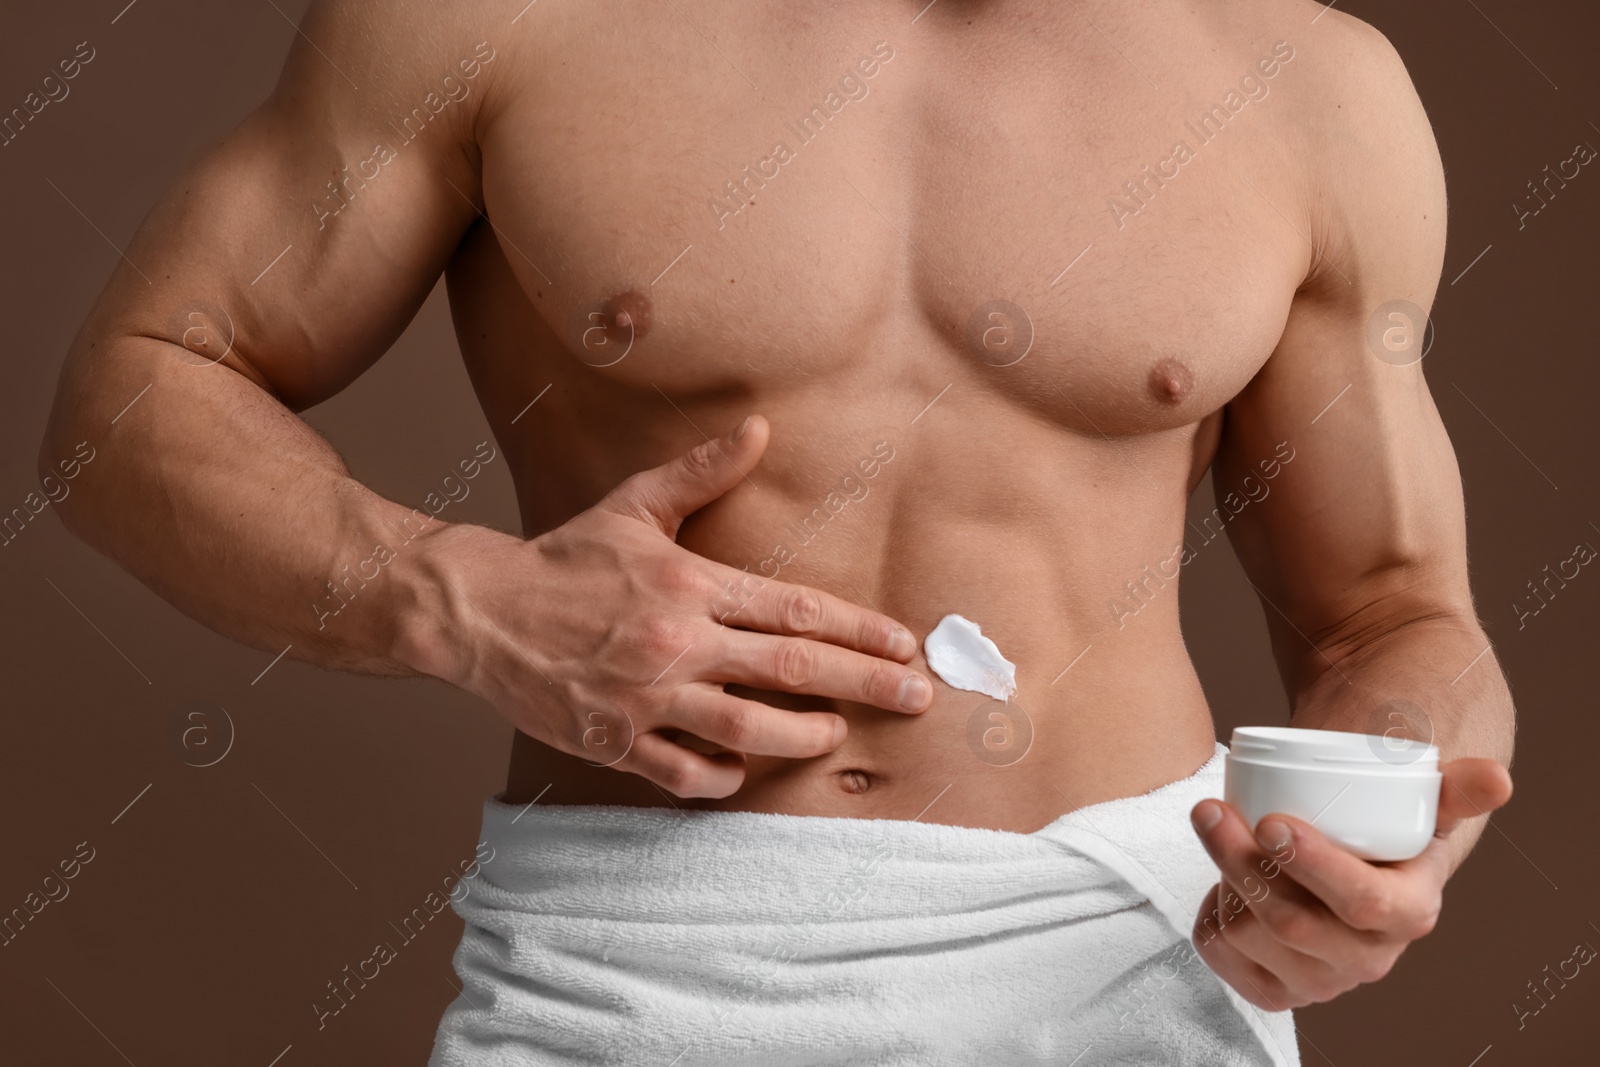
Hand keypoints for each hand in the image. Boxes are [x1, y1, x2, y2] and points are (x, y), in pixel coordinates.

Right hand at [403, 415, 931, 797]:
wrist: (479, 610)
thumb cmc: (564, 558)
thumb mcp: (634, 505)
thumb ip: (702, 473)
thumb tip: (758, 428)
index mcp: (690, 584)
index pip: (795, 610)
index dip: (859, 630)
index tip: (904, 646)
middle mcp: (676, 642)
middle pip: (792, 670)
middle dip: (866, 684)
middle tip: (917, 698)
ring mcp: (646, 697)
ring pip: (746, 728)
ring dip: (803, 737)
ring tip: (838, 736)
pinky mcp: (614, 740)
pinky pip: (683, 773)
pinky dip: (720, 776)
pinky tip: (743, 770)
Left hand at [1188, 757, 1512, 1009]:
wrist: (1357, 870)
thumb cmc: (1388, 830)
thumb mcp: (1425, 805)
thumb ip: (1459, 788)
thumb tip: (1495, 778)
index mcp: (1410, 913)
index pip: (1362, 901)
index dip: (1314, 865)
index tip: (1272, 821)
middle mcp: (1366, 958)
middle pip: (1292, 922)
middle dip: (1243, 862)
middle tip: (1212, 810)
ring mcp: (1319, 979)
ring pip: (1249, 935)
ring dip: (1220, 876)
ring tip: (1219, 831)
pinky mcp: (1274, 989)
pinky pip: (1223, 956)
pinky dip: (1209, 914)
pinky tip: (1220, 882)